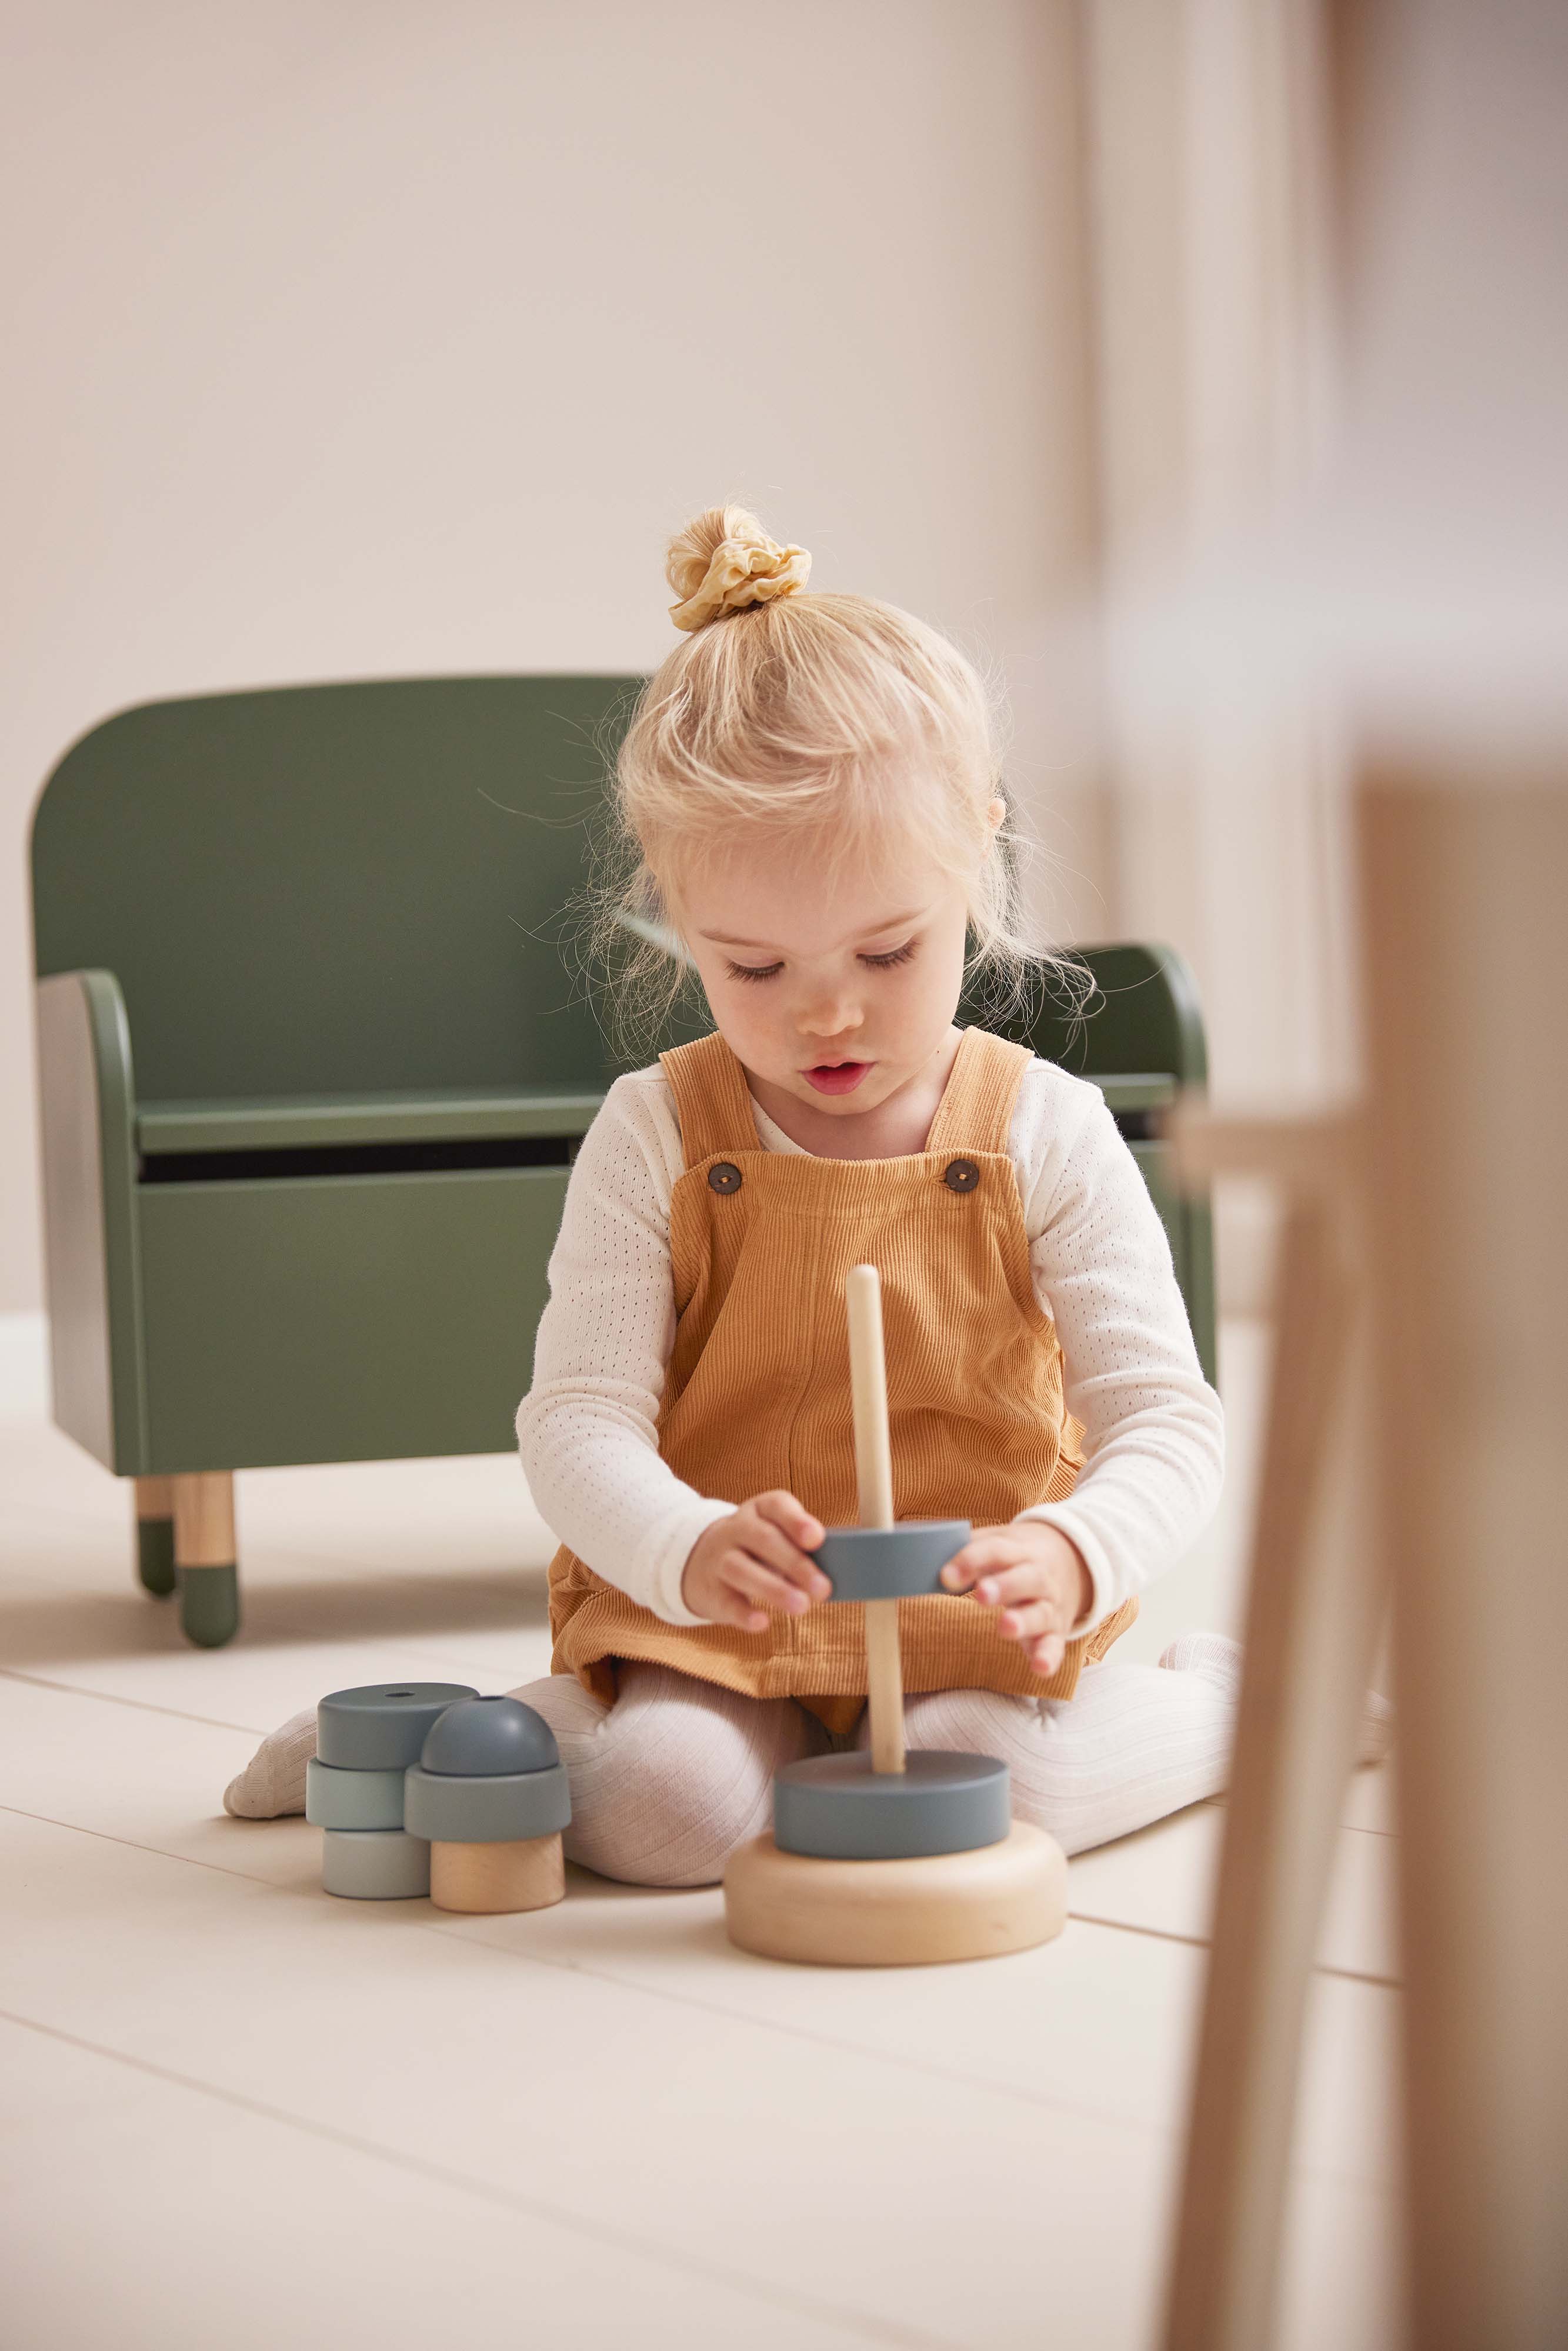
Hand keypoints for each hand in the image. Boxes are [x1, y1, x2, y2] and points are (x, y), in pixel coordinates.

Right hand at [681, 1491, 830, 1631]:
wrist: (702, 1561)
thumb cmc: (759, 1550)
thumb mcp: (777, 1537)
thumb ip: (802, 1550)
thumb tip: (829, 1577)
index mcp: (760, 1510)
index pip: (776, 1506)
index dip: (796, 1521)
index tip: (817, 1539)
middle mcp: (737, 1529)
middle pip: (764, 1539)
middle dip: (796, 1564)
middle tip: (823, 1589)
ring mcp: (719, 1559)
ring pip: (741, 1569)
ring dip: (774, 1589)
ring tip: (801, 1606)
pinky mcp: (711, 1591)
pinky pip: (726, 1601)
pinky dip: (744, 1613)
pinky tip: (762, 1622)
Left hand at [940, 1522, 1093, 1678]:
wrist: (1069, 1561)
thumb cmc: (1016, 1556)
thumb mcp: (998, 1542)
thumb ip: (964, 1550)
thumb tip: (918, 1555)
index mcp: (1020, 1550)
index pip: (996, 1550)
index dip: (971, 1561)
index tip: (945, 1576)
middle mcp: (1039, 1577)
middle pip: (1025, 1578)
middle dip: (1004, 1586)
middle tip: (981, 1594)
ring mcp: (1050, 1606)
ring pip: (1040, 1613)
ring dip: (1023, 1621)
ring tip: (1005, 1627)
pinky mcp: (1056, 1633)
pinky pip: (1055, 1646)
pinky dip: (1048, 1657)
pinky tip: (1038, 1668)